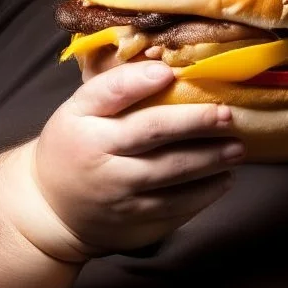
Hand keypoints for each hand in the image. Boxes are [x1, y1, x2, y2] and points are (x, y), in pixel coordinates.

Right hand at [5, 60, 242, 261]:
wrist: (51, 209)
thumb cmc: (75, 146)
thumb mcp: (77, 111)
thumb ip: (114, 88)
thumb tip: (166, 67)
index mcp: (82, 123)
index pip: (111, 95)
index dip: (139, 81)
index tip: (170, 72)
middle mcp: (99, 158)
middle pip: (153, 133)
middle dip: (196, 122)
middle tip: (227, 116)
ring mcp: (118, 193)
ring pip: (171, 173)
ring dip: (210, 161)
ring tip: (236, 150)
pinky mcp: (133, 221)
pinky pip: (175, 206)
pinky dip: (204, 193)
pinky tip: (223, 179)